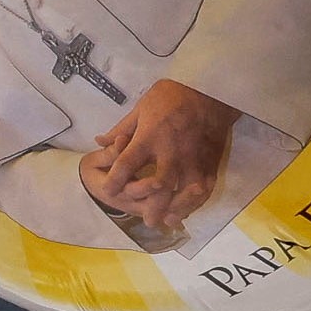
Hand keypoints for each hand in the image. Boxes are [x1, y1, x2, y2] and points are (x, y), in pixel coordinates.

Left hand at [77, 81, 242, 247]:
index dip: (115, 181)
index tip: (108, 191)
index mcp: (149, 137)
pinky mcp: (211, 161)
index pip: (127, 164)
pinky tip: (188, 210)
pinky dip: (197, 202)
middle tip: (146, 219)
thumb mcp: (141, 107)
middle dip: (150, 206)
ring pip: (185, 192)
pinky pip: (205, 188)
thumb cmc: (172, 95)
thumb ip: (122, 129)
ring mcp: (193, 158)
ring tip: (167, 221)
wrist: (211, 89)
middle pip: (159, 186)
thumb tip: (99, 142)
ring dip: (176, 209)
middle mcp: (171, 152)